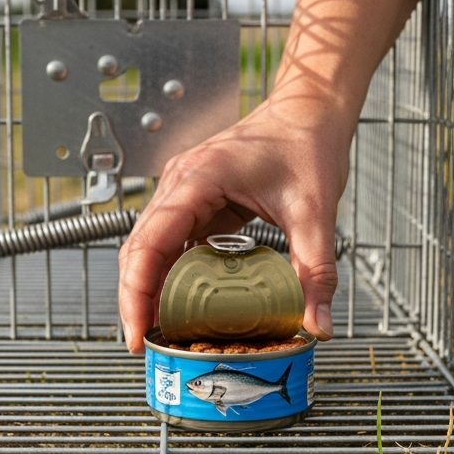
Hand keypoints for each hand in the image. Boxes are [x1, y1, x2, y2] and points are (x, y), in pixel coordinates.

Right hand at [116, 0, 437, 352]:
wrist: (310, 110)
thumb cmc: (307, 144)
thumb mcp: (315, 214)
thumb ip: (315, 271)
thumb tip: (318, 324)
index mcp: (198, 179)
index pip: (150, 242)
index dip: (136, 291)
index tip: (137, 330)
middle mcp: (181, 183)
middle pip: (139, 249)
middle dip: (135, 298)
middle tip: (143, 343)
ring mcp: (184, 190)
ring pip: (149, 246)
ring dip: (149, 287)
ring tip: (159, 330)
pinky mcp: (196, 199)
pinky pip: (172, 241)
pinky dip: (170, 273)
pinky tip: (182, 302)